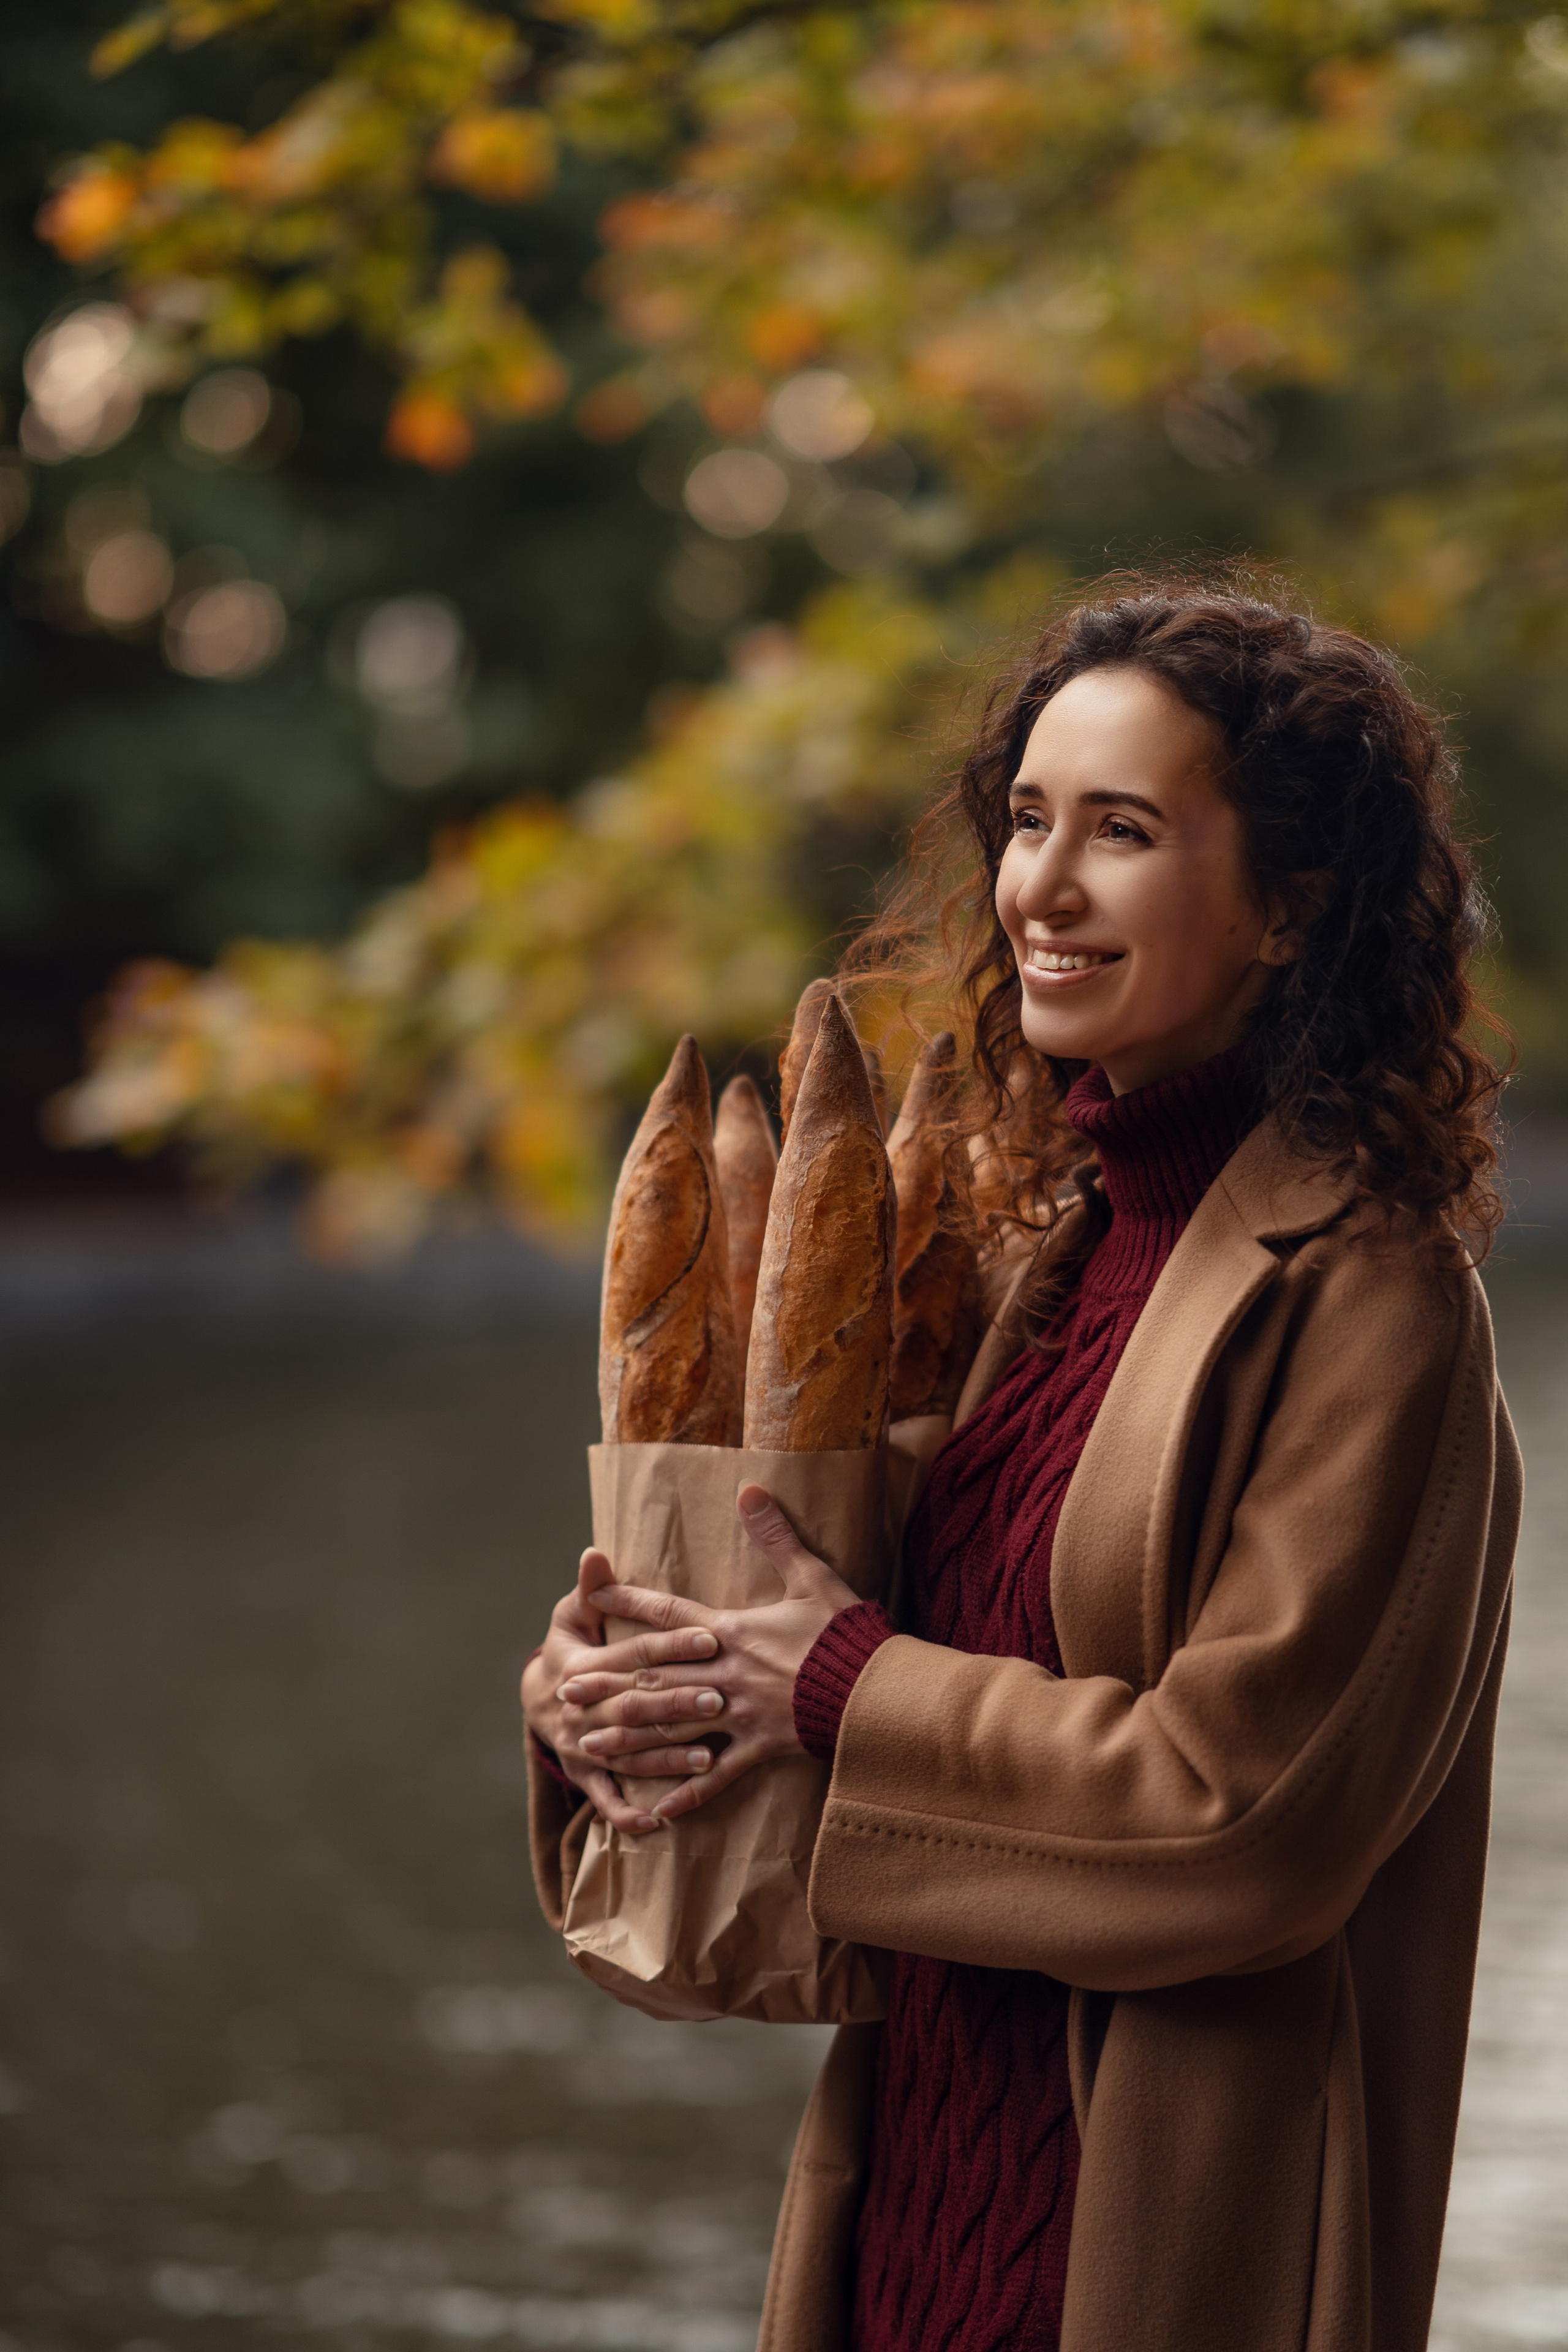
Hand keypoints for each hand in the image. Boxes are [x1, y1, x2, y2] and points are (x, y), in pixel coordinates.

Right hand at [521, 1549, 724, 1835]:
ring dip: (666, 1756)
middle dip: (677, 1701)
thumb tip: (595, 1552)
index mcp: (581, 1664)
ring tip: (707, 1756)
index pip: (634, 1653)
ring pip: (628, 1753)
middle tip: (720, 1696)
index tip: (712, 1636)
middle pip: (635, 1704)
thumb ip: (590, 1587)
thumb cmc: (571, 1646)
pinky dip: (628, 1813)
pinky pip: (607, 1799)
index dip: (671, 1644)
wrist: (539, 1700)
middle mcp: (581, 1708)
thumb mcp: (573, 1615)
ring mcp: (583, 1745)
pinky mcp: (585, 1775)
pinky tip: (659, 1820)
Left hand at [560, 1484, 858, 1823]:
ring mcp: (738, 1714)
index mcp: (731, 1631)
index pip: (669, 1613)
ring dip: (628, 1736)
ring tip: (589, 1743)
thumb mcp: (812, 1576)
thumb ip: (776, 1534)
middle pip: (654, 1675)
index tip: (591, 1596)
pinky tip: (657, 1809)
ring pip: (671, 1727)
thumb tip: (751, 1488)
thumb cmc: (844, 1632)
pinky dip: (687, 1792)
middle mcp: (724, 1674)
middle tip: (564, 1688)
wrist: (874, 1688)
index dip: (628, 1602)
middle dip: (607, 1681)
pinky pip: (717, 1776)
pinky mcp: (759, 1748)